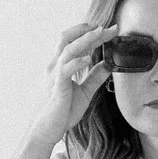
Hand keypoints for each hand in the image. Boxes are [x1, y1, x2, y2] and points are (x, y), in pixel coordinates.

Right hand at [34, 22, 117, 140]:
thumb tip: (109, 64)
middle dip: (88, 30)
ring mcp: (54, 76)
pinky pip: (65, 70)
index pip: (76, 43)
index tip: (111, 30)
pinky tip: (88, 59)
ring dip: (84, 39)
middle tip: (108, 27)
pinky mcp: (56, 88)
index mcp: (60, 66)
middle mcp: (55, 66)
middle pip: (68, 39)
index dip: (93, 34)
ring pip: (67, 50)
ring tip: (99, 33)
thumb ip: (95, 77)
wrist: (46, 131)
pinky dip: (76, 62)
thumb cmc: (62, 112)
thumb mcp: (85, 92)